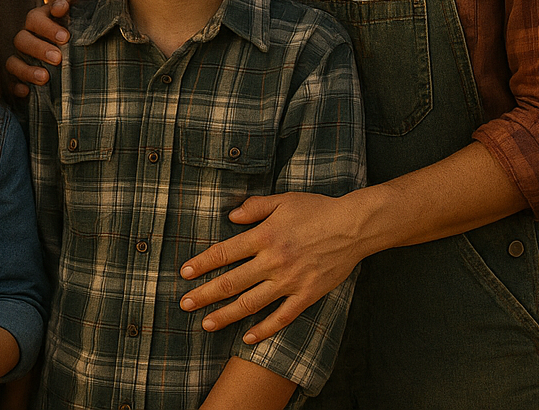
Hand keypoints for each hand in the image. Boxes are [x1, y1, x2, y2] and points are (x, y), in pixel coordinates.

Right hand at [2, 0, 75, 95]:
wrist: (77, 41)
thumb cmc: (75, 21)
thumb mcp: (74, 7)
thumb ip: (65, 0)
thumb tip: (60, 6)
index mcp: (38, 19)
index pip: (35, 19)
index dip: (47, 28)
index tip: (65, 37)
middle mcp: (25, 37)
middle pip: (22, 41)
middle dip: (38, 50)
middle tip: (58, 58)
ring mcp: (20, 57)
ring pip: (13, 62)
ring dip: (26, 70)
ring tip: (45, 78)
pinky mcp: (19, 76)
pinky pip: (10, 82)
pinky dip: (16, 87)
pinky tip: (26, 92)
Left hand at [178, 191, 361, 343]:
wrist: (354, 226)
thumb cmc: (317, 209)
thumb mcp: (284, 200)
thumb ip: (255, 207)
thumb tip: (231, 216)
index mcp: (265, 236)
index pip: (225, 253)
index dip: (202, 264)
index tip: (184, 274)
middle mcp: (273, 260)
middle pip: (232, 282)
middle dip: (205, 294)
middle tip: (184, 304)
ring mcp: (290, 281)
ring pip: (251, 303)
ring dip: (226, 315)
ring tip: (206, 324)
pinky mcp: (307, 295)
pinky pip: (282, 317)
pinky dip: (264, 330)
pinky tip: (248, 339)